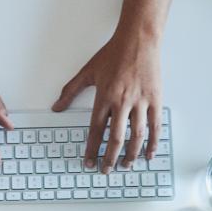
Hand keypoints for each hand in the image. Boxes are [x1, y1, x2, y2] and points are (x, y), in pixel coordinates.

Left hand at [53, 29, 162, 171]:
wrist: (138, 40)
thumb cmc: (113, 54)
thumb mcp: (88, 71)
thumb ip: (70, 90)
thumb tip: (56, 107)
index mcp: (104, 96)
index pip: (95, 130)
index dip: (91, 149)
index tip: (88, 162)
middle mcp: (122, 102)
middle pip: (115, 138)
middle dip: (110, 158)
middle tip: (106, 171)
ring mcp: (140, 102)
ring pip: (136, 136)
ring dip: (131, 154)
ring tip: (126, 166)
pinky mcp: (155, 100)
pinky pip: (155, 126)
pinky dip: (153, 143)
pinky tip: (149, 154)